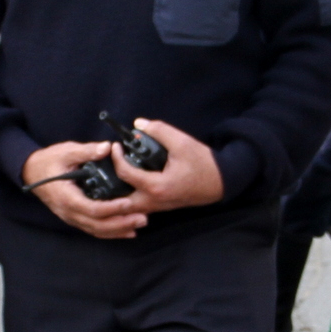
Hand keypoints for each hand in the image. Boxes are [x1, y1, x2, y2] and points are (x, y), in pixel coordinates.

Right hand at [22, 141, 145, 238]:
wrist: (31, 171)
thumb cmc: (48, 161)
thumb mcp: (66, 151)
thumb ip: (87, 151)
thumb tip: (107, 147)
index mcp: (66, 196)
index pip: (91, 208)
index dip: (111, 208)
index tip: (128, 203)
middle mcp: (68, 211)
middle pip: (97, 225)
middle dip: (121, 223)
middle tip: (142, 218)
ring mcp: (71, 217)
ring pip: (97, 230)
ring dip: (119, 230)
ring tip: (139, 224)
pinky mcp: (75, 217)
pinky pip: (94, 229)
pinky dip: (111, 232)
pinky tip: (127, 231)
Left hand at [111, 119, 226, 212]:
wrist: (221, 182)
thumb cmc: (203, 163)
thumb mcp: (182, 142)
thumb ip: (159, 130)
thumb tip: (138, 124)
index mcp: (156, 186)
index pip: (125, 173)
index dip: (117, 157)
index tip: (116, 145)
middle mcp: (154, 201)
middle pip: (120, 201)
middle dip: (110, 186)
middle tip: (108, 168)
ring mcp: (157, 207)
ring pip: (128, 207)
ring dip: (118, 194)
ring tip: (113, 176)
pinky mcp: (161, 207)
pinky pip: (138, 206)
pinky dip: (129, 197)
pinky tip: (127, 183)